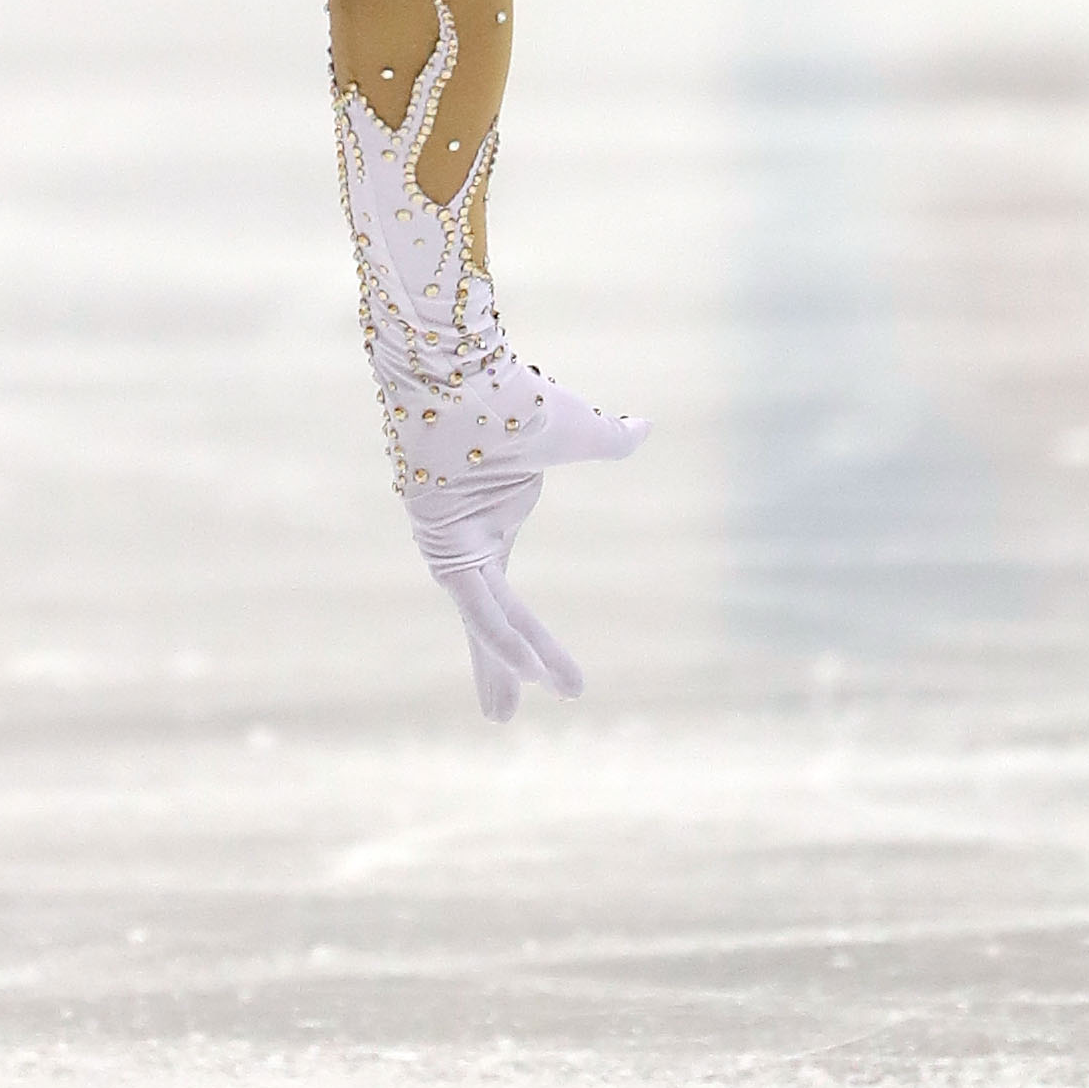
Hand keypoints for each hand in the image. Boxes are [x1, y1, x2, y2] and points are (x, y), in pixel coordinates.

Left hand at [394, 371, 645, 721]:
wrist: (465, 366)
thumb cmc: (516, 393)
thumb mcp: (576, 430)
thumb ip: (610, 440)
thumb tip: (645, 427)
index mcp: (494, 520)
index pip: (509, 602)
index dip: (532, 643)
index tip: (563, 685)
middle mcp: (470, 540)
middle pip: (486, 621)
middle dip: (498, 671)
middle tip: (502, 720)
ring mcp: (452, 543)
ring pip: (480, 620)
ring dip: (496, 667)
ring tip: (502, 720)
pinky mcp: (443, 540)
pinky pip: (476, 599)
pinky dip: (497, 632)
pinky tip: (521, 670)